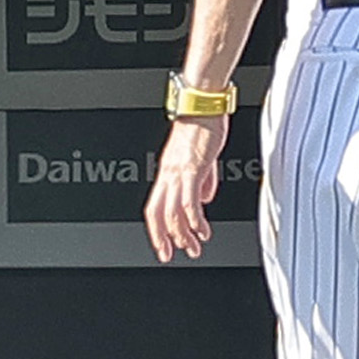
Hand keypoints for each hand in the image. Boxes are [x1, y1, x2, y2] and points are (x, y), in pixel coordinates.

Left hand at [143, 115, 225, 261]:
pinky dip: (194, 220)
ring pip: (172, 212)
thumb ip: (202, 180)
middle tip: (172, 255)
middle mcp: (168, 173)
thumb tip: (204, 199)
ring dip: (183, 235)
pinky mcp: (192, 168)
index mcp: (167, 171)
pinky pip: (188, 201)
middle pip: (157, 213)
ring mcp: (178, 171)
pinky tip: (202, 229)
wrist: (202, 103)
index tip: (164, 247)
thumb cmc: (202, 124)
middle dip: (163, 238)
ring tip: (194, 247)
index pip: (154, 207)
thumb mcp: (201, 159)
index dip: (156, 229)